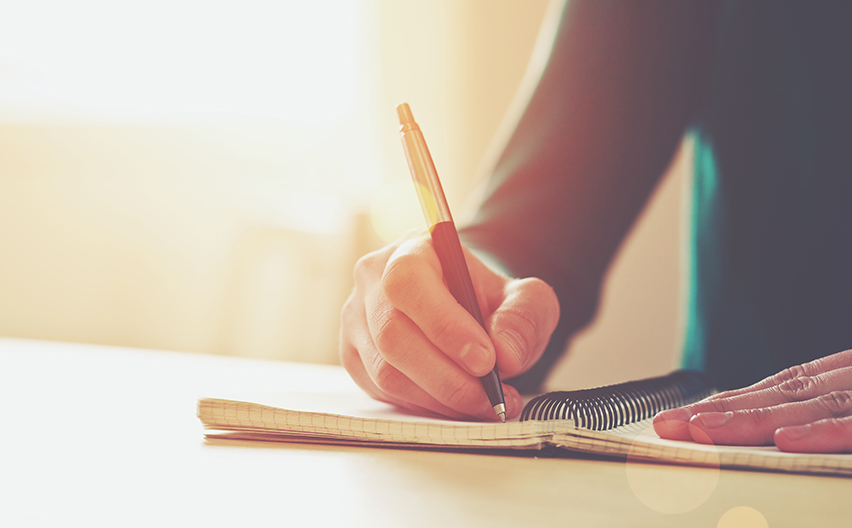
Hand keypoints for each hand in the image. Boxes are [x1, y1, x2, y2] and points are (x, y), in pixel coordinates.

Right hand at [339, 230, 558, 420]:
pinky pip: (382, 392)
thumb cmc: (488, 300)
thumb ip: (524, 317)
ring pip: (386, 371)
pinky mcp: (355, 358)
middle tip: (489, 394)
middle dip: (447, 375)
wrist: (466, 311)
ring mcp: (357, 321)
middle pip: (392, 335)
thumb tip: (505, 355)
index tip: (485, 359)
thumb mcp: (524, 297)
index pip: (408, 282)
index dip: (443, 325)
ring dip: (439, 397)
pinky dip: (424, 406)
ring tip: (483, 404)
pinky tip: (455, 403)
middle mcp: (373, 281)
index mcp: (410, 251)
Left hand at [653, 350, 851, 452]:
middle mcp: (848, 380)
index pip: (776, 389)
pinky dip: (820, 432)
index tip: (682, 418)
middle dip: (720, 411)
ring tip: (702, 429)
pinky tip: (783, 440)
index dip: (727, 402)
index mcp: (841, 376)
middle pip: (778, 395)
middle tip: (668, 424)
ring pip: (807, 406)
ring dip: (751, 418)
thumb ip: (824, 409)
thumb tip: (776, 431)